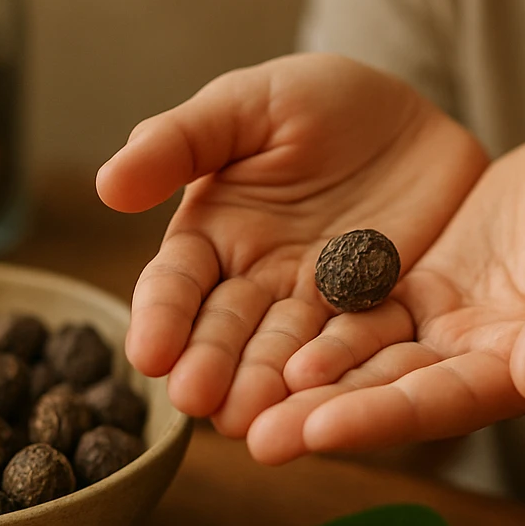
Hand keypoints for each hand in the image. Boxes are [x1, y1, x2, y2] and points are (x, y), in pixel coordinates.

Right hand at [95, 54, 486, 435]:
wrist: (417, 119)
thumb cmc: (321, 100)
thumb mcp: (250, 102)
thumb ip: (182, 141)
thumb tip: (107, 185)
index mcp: (214, 235)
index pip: (177, 284)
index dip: (162, 317)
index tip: (148, 354)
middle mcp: (261, 283)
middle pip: (229, 332)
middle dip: (213, 368)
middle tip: (199, 404)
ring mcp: (324, 305)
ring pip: (291, 353)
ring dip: (271, 389)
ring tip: (255, 425)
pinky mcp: (386, 314)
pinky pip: (367, 346)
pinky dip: (349, 375)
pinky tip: (335, 403)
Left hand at [242, 116, 524, 462]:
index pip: (456, 398)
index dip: (390, 414)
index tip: (323, 428)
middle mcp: (487, 358)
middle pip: (400, 392)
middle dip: (328, 416)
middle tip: (253, 439)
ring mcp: (452, 325)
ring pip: (371, 359)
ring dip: (309, 382)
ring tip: (236, 404)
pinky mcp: (426, 289)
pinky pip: (365, 311)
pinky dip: (320, 329)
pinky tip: (265, 339)